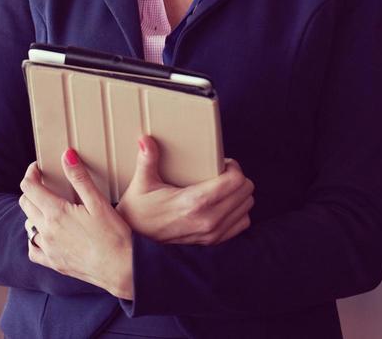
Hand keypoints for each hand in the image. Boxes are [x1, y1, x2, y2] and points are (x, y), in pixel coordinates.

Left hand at [19, 149, 132, 298]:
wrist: (120, 267)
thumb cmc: (113, 233)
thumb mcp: (98, 201)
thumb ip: (80, 177)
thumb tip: (66, 155)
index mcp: (56, 213)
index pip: (30, 188)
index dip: (31, 173)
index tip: (37, 167)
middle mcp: (47, 232)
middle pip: (25, 204)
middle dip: (31, 189)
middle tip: (44, 182)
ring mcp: (48, 249)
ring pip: (28, 226)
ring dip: (33, 212)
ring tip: (48, 205)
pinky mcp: (54, 263)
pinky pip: (33, 250)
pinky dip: (35, 238)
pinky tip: (46, 234)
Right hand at [117, 136, 253, 244]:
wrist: (134, 242)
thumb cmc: (139, 210)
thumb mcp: (141, 183)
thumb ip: (146, 159)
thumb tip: (145, 139)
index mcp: (194, 202)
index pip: (235, 181)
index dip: (233, 167)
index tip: (222, 163)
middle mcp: (208, 220)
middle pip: (245, 192)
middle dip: (237, 178)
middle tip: (222, 172)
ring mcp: (212, 234)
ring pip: (246, 207)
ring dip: (239, 194)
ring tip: (223, 186)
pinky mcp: (212, 242)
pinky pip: (241, 224)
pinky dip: (238, 211)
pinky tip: (224, 203)